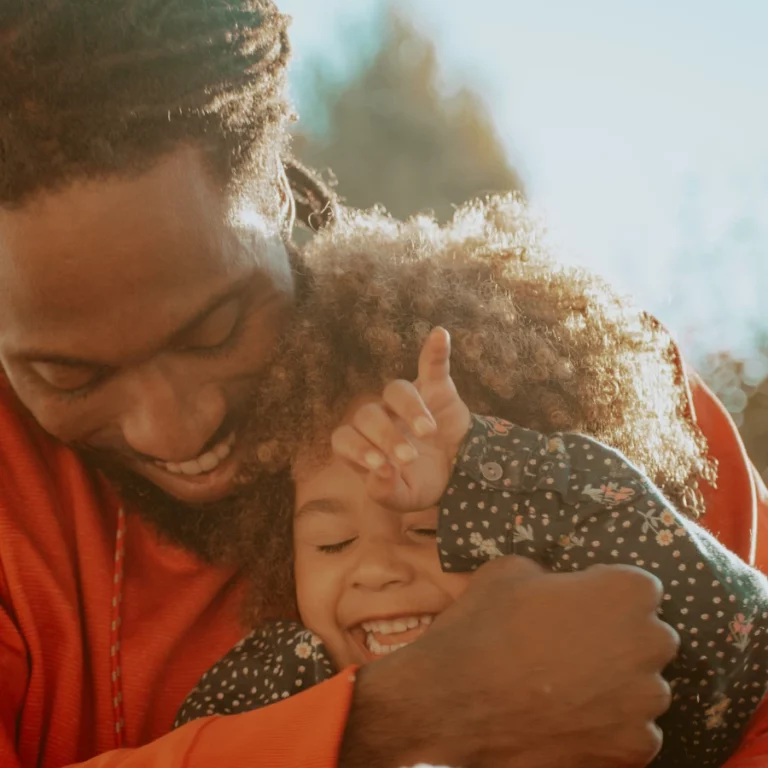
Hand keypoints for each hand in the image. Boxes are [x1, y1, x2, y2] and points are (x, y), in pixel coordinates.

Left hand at [330, 327, 470, 511]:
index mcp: (365, 444)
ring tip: (427, 432)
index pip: (344, 438)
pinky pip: (432, 364)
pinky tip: (439, 335)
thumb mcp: (405, 498)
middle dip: (386, 436)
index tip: (381, 466)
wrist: (461, 471)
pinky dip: (435, 350)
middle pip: (368, 415)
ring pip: (395, 390)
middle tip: (409, 457)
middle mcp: (380, 417)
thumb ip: (386, 493)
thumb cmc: (423, 482)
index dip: (357, 449)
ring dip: (409, 409)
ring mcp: (406, 400)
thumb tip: (379, 474)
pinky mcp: (435, 387)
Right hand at [341, 558, 677, 767]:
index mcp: (626, 590)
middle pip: (650, 637)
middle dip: (619, 639)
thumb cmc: (483, 626)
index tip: (578, 607)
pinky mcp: (632, 748)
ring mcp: (645, 702)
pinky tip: (570, 719)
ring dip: (616, 685)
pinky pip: (635, 732)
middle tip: (572, 647)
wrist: (451, 701)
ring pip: (644, 687)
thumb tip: (558, 588)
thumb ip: (553, 576)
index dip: (605, 595)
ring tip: (568, 688)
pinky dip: (609, 727)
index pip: (641, 588)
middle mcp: (649, 644)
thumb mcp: (510, 571)